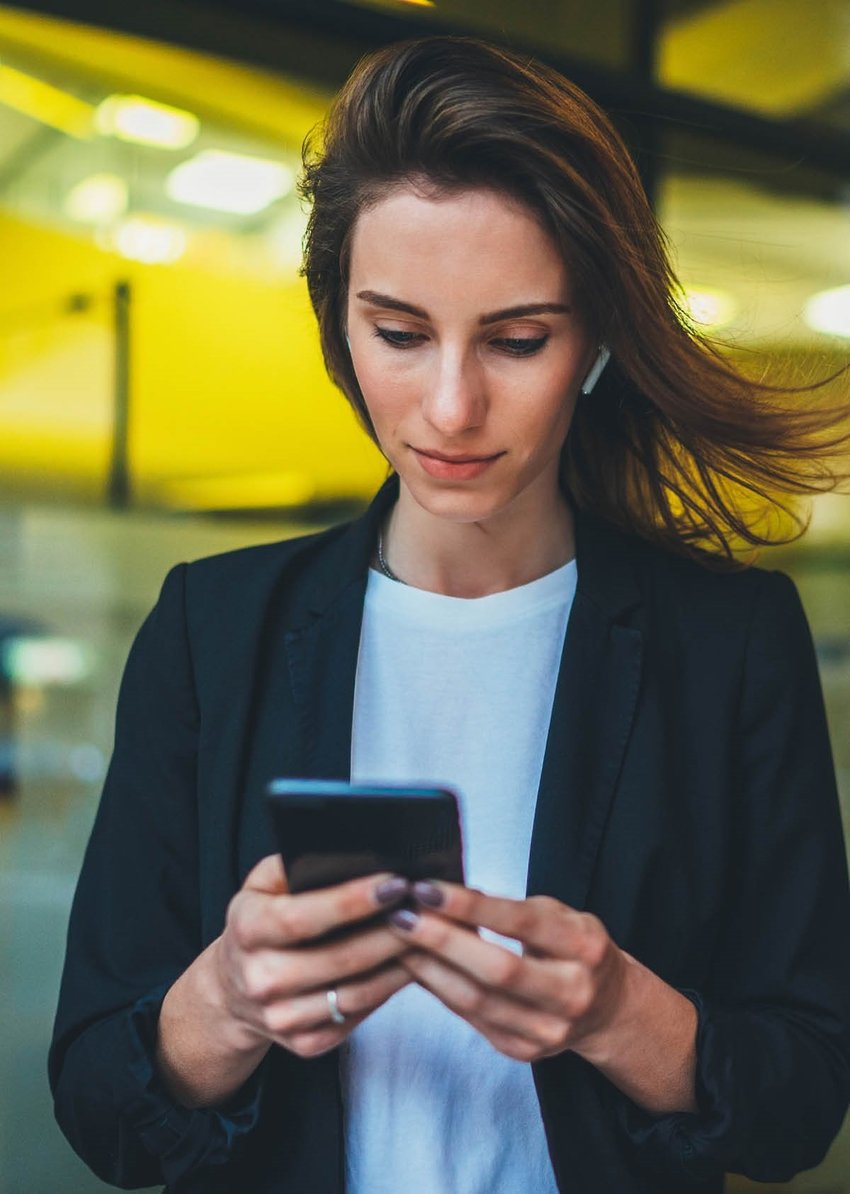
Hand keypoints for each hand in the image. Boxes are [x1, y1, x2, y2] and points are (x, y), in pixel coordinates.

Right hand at [215, 855, 413, 1057]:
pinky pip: (357, 1016)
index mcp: (247, 930)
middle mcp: (260, 979)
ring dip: (398, 963)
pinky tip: (408, 964)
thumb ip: (295, 863)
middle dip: (390, 931)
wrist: (233, 988)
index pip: (302, 916)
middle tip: (424, 906)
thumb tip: (348, 851)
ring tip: (427, 933)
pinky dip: (387, 990)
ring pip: (356, 992)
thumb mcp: (262, 883)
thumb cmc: (260, 921)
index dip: (351, 901)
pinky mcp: (305, 1043)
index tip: (394, 882)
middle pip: (339, 959)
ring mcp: (282, 1017)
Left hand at [386, 881, 628, 1063]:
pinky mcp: (523, 1051)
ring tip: (397, 939)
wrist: (607, 1008)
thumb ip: (511, 909)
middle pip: (497, 971)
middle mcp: (571, 994)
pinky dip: (439, 990)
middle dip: (442, 941)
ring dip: (430, 968)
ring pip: (476, 1001)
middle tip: (401, 915)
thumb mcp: (558, 916)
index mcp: (584, 948)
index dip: (470, 907)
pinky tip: (415, 966)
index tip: (426, 888)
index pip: (521, 923)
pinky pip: (470, 1019)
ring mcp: (548, 1030)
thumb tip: (447, 896)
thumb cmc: (573, 947)